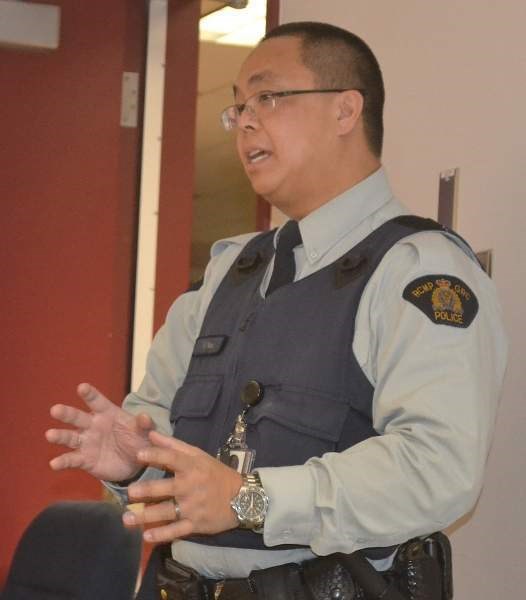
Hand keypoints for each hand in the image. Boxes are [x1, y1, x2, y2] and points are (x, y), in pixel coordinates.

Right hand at [46, 383, 153, 481]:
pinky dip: (62, 461)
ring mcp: (87, 442)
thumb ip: (145, 424)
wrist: (135, 463)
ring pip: (70, 437)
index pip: (97, 401)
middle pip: (77, 417)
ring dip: (59, 436)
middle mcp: (93, 425)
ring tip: (49, 435)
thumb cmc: (138, 440)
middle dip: (67, 413)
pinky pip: (72, 459)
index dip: (90, 394)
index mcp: (108, 413)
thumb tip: (145, 416)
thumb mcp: (145, 432)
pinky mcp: (85, 459)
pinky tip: (54, 463)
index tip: (82, 387)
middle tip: (55, 409)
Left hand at [123, 430, 241, 542]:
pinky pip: (176, 530)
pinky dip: (162, 534)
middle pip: (165, 488)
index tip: (138, 455)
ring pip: (166, 512)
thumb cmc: (216, 473)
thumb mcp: (199, 455)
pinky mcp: (196, 524)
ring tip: (126, 519)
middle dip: (146, 491)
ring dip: (145, 516)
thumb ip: (173, 446)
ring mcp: (193, 507)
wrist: (242, 497)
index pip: (172, 459)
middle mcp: (191, 486)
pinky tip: (146, 535)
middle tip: (129, 492)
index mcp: (192, 467)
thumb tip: (151, 434)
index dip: (155, 456)